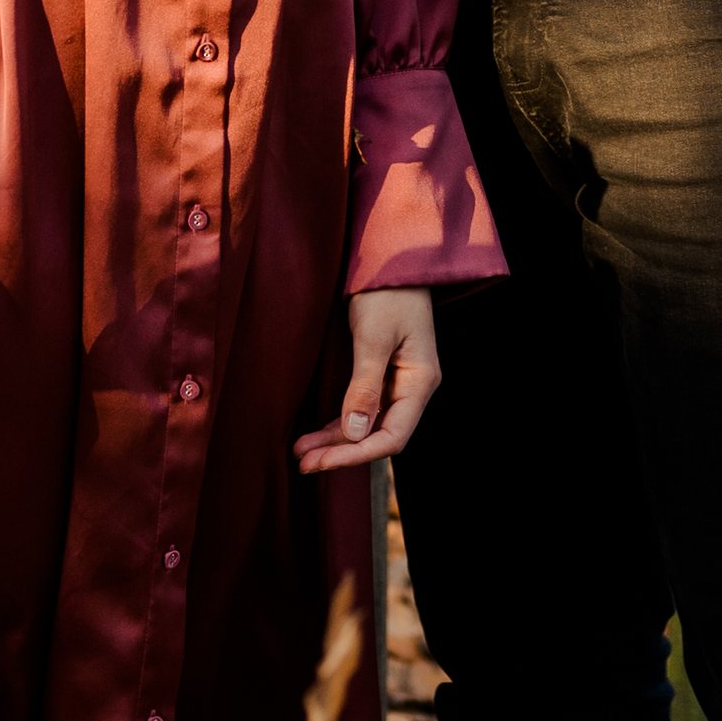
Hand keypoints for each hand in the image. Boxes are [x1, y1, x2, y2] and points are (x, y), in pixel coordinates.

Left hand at [294, 286, 440, 473]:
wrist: (389, 256)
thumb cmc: (385, 292)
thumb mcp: (372, 337)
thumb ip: (364, 386)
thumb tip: (354, 433)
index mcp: (421, 382)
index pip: (393, 436)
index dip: (357, 454)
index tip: (322, 462)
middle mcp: (412, 387)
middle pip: (379, 435)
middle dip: (341, 452)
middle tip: (303, 464)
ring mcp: (397, 381)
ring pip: (367, 424)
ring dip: (336, 440)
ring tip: (300, 453)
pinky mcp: (381, 372)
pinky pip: (361, 408)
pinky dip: (339, 422)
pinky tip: (315, 434)